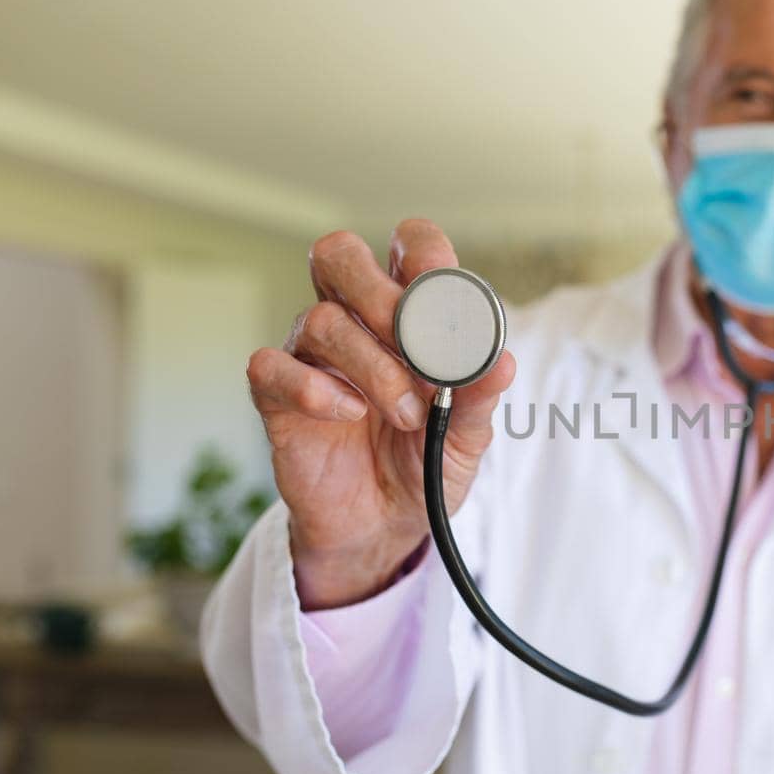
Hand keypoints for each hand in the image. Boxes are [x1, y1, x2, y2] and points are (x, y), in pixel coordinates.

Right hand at [245, 219, 515, 608]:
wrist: (384, 527)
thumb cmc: (423, 462)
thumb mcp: (466, 436)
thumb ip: (479, 397)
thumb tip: (502, 362)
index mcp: (405, 314)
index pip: (405, 245)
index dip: (420, 251)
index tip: (440, 285)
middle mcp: (353, 321)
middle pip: (338, 256)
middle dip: (377, 291)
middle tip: (413, 343)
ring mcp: (310, 356)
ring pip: (319, 319)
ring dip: (373, 367)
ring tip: (408, 414)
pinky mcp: (277, 397)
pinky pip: (272, 367)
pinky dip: (313, 388)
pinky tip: (349, 413)